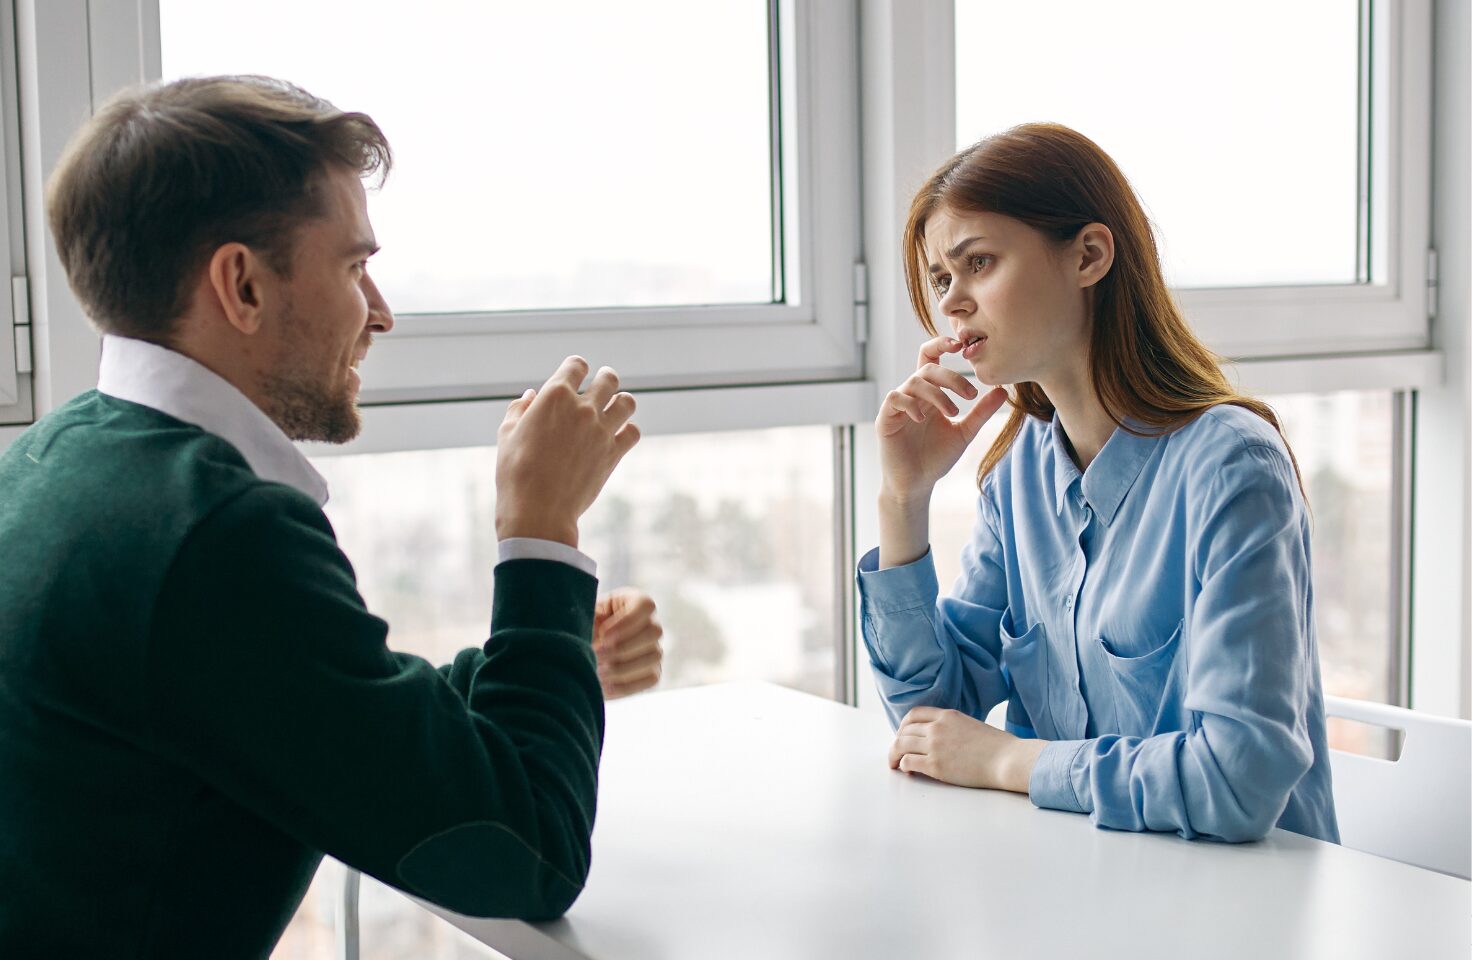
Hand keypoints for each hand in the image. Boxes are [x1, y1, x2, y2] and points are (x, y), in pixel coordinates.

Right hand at [495, 356, 639, 547]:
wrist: (537, 508)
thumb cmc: (515, 472)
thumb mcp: (507, 434)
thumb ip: (520, 409)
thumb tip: (531, 395)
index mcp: (554, 396)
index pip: (576, 365)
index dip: (577, 366)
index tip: (578, 371)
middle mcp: (582, 408)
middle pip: (608, 379)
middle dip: (606, 377)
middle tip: (605, 380)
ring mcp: (601, 430)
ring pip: (627, 402)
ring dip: (621, 401)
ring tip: (617, 405)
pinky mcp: (614, 453)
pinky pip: (633, 432)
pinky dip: (628, 431)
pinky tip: (619, 435)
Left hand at [593, 588, 662, 697]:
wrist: (581, 650)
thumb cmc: (585, 626)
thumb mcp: (586, 616)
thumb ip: (591, 618)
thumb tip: (597, 629)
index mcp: (636, 602)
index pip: (646, 606)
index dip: (627, 621)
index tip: (603, 634)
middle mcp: (651, 624)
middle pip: (654, 632)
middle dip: (623, 647)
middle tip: (597, 654)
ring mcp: (655, 649)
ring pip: (653, 656)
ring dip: (623, 667)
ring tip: (597, 671)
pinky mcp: (653, 672)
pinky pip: (650, 679)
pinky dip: (626, 685)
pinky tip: (603, 685)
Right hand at [875, 336, 1007, 502]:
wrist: (916, 484)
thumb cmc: (936, 458)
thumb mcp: (965, 432)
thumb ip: (981, 412)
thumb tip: (1002, 390)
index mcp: (929, 393)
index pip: (931, 357)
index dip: (942, 343)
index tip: (962, 345)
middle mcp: (912, 394)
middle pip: (927, 367)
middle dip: (950, 376)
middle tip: (970, 394)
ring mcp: (898, 406)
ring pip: (914, 382)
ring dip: (936, 394)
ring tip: (952, 412)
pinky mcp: (886, 419)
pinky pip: (895, 398)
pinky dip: (910, 404)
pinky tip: (923, 418)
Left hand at [888, 706, 1045, 792]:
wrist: (1006, 759)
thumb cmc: (996, 746)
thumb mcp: (969, 725)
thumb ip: (951, 727)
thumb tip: (940, 737)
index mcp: (946, 715)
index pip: (914, 714)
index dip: (904, 725)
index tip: (903, 734)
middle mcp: (937, 728)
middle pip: (904, 731)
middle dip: (897, 742)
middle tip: (896, 752)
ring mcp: (934, 746)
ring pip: (901, 745)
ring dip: (894, 755)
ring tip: (895, 763)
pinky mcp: (935, 765)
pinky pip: (908, 761)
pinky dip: (903, 765)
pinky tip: (908, 770)